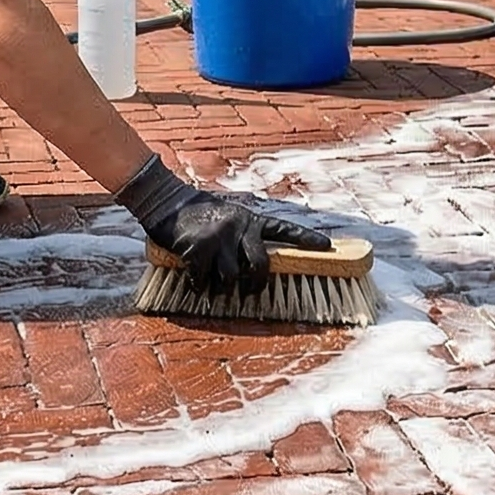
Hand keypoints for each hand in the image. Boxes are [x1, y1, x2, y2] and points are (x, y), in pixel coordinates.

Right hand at [117, 157, 332, 294]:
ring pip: (231, 277)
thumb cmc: (199, 214)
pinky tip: (193, 281)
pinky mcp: (199, 247)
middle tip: (248, 293)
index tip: (327, 247)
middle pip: (260, 265)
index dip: (306, 239)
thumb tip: (255, 270)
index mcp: (250, 219)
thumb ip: (244, 237)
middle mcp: (239, 225)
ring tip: (213, 286)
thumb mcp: (228, 217)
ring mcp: (220, 236)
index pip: (284, 229)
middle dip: (255, 286)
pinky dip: (198, 286)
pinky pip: (204, 279)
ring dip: (221, 289)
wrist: (166, 201)